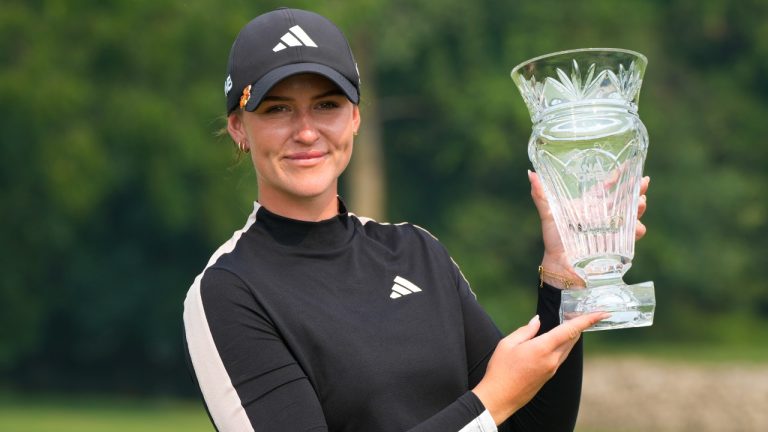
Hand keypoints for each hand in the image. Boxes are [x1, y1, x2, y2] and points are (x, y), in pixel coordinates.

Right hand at [471, 312, 608, 424]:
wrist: (499, 398)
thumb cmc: (500, 370)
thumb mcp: (507, 344)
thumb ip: (525, 331)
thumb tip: (537, 321)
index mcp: (542, 348)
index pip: (570, 331)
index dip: (587, 320)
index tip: (601, 313)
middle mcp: (552, 359)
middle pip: (572, 339)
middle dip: (580, 325)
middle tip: (584, 312)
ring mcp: (552, 369)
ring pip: (567, 348)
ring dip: (571, 335)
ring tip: (571, 322)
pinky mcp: (549, 375)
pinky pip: (561, 356)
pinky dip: (563, 345)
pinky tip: (557, 339)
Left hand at [528, 171, 650, 287]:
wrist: (561, 265)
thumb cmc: (554, 238)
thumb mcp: (548, 214)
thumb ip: (540, 194)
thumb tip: (531, 173)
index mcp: (590, 204)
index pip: (607, 186)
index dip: (619, 175)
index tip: (629, 164)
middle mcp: (604, 214)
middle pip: (626, 197)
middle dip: (637, 189)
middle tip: (644, 182)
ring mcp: (613, 228)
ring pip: (633, 214)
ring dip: (639, 208)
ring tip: (641, 203)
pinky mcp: (618, 243)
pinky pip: (632, 235)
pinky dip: (636, 231)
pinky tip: (636, 229)